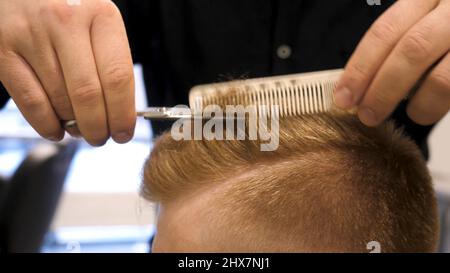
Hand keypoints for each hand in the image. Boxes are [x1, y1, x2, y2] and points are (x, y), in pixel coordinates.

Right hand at [0, 0, 135, 144]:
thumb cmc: (70, 11)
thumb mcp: (99, 23)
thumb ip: (111, 61)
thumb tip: (120, 113)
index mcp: (101, 15)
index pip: (118, 77)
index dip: (123, 114)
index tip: (123, 133)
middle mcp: (66, 22)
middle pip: (88, 94)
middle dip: (98, 127)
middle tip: (100, 138)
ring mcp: (31, 34)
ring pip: (59, 100)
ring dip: (73, 127)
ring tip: (80, 130)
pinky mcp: (3, 48)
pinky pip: (30, 101)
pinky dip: (46, 124)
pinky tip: (56, 130)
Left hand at [335, 0, 449, 125]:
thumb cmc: (447, 27)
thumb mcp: (427, 19)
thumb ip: (400, 42)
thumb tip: (360, 84)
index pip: (385, 31)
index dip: (360, 67)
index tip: (344, 96)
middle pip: (411, 50)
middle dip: (382, 90)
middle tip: (368, 115)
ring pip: (442, 77)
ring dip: (419, 105)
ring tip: (412, 114)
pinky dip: (441, 103)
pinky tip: (432, 107)